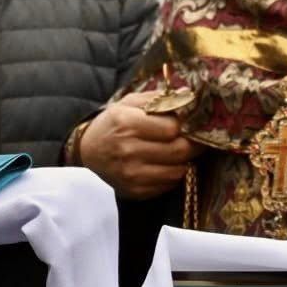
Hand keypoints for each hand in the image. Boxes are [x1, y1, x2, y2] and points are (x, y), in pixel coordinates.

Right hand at [80, 92, 201, 199]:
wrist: (88, 151)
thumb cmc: (113, 123)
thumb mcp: (129, 103)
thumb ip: (159, 99)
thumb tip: (189, 95)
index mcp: (127, 123)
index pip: (172, 128)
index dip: (187, 126)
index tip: (194, 124)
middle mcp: (128, 150)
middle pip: (178, 151)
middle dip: (194, 145)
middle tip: (199, 139)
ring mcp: (131, 174)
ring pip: (177, 171)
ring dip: (185, 161)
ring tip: (182, 151)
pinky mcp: (135, 190)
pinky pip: (168, 185)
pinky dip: (173, 174)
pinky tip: (167, 164)